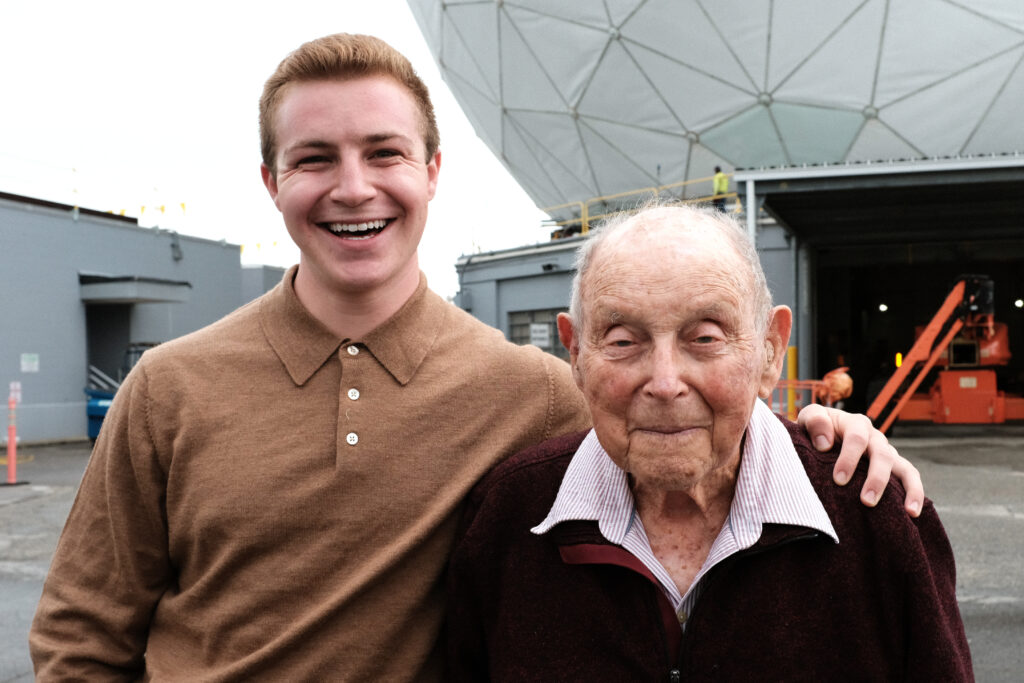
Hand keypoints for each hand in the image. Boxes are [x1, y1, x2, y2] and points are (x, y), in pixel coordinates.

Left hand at [797, 404, 923, 516]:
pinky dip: (914, 494)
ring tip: (908, 511)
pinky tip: (913, 513)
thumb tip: (824, 443)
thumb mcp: (809, 417)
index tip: (839, 479)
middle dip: (876, 479)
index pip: (857, 438)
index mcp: (855, 424)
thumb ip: (814, 421)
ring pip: (904, 468)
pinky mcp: (893, 469)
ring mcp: (886, 453)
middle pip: (883, 455)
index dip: (849, 458)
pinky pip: (909, 478)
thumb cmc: (816, 429)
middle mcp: (875, 438)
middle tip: (866, 501)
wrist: (821, 435)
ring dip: (907, 489)